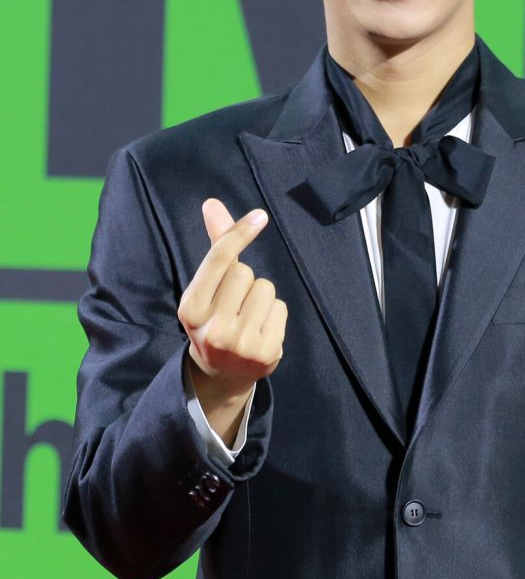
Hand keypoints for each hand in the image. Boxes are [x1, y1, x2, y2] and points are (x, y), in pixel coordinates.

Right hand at [178, 199, 287, 410]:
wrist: (222, 374)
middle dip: (244, 280)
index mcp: (190, 309)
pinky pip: (280, 308)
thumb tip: (212, 204)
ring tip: (248, 317)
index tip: (259, 216)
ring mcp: (239, 343)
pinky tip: (261, 330)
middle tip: (234, 303)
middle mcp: (212, 328)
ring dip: (261, 297)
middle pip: (245, 272)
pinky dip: (274, 314)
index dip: (239, 234)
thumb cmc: (214, 318)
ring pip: (266, 288)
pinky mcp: (265, 353)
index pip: (219, 260)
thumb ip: (215, 246)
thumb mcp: (205, 288)